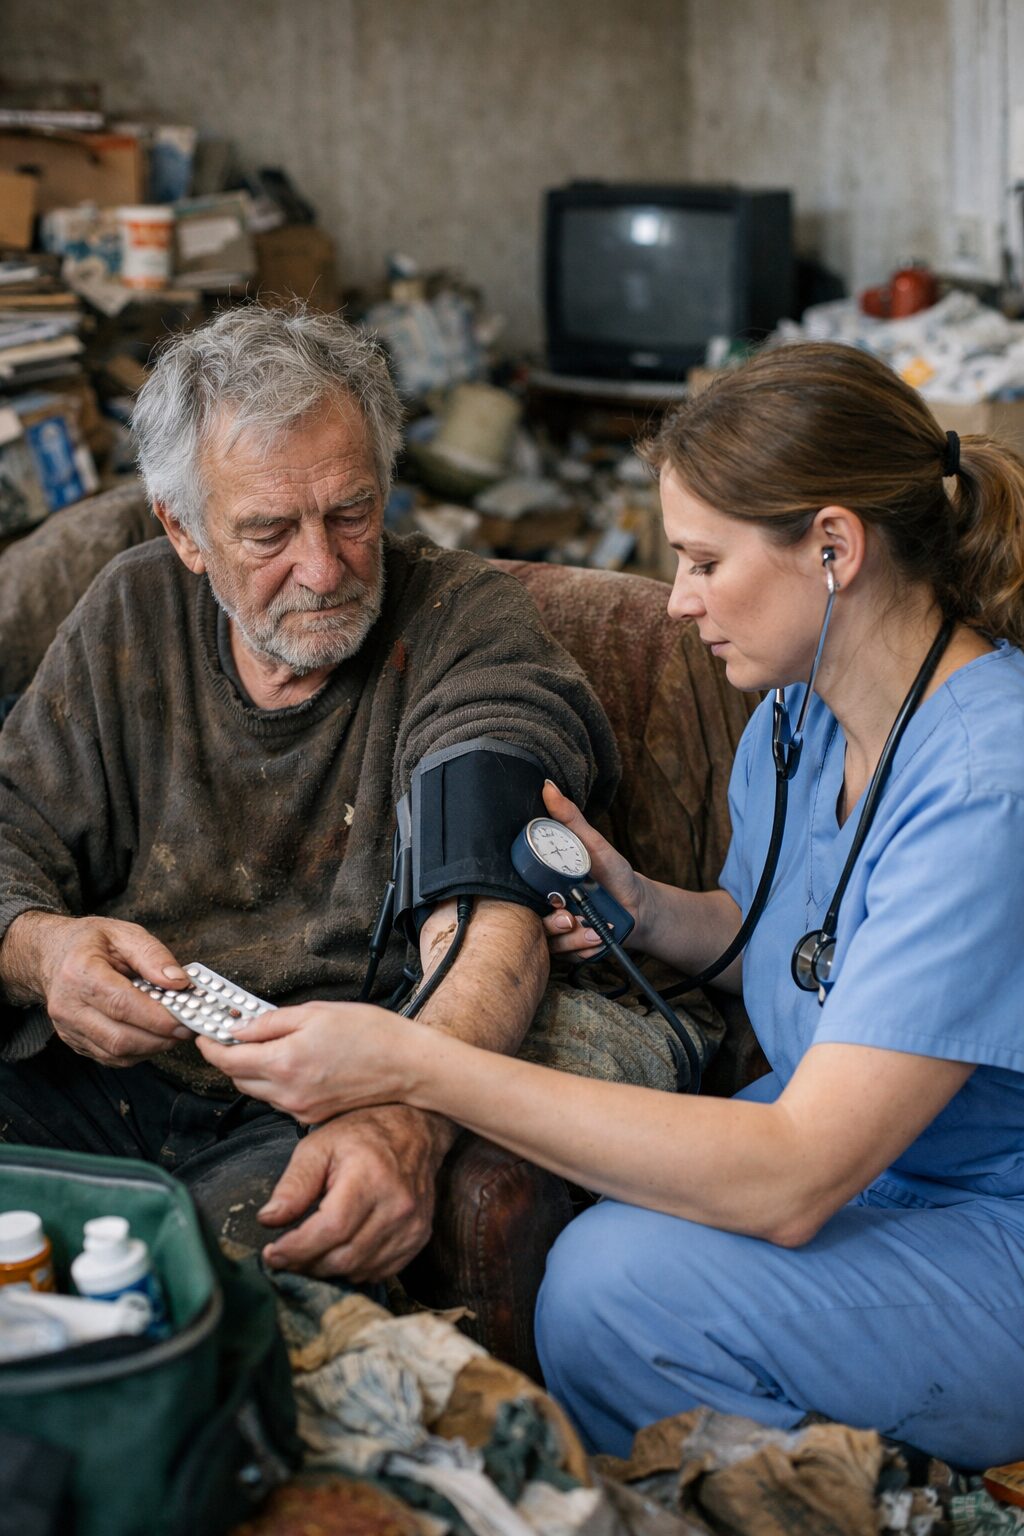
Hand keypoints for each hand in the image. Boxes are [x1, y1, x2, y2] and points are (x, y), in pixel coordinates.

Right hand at [3, 912, 189, 1066]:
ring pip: (116, 1053)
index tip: (188, 1018)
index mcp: (80, 973)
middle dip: (160, 1038)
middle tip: (188, 1028)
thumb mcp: (123, 933)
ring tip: (174, 1031)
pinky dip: (137, 1052)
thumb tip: (178, 982)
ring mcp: (68, 1028)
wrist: (52, 954)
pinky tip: (152, 1036)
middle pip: (119, 1038)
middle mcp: (68, 1006)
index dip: (158, 1018)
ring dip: (152, 1048)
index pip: (122, 1005)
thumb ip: (153, 955)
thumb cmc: (89, 942)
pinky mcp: (74, 1042)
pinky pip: (110, 1057)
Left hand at [196, 999, 417, 1123]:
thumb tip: (239, 1028)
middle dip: (230, 1057)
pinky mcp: (312, 1117)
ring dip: (254, 1070)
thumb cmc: (370, 1034)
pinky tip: (293, 1062)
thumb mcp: (316, 1012)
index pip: (227, 1059)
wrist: (406, 1066)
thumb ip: (271, 1022)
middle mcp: (287, 1092)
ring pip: (258, 1090)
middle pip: (237, 1078)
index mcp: (284, 1062)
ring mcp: (300, 1109)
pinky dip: (276, 1082)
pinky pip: (280, 1099)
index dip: (209, 1045)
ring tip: (270, 1045)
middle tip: (235, 1034)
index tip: (205, 1034)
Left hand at [255, 1106, 442, 1280]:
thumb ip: (294, 1184)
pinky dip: (352, 1269)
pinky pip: (378, 1271)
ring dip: (326, 1269)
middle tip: (284, 1255)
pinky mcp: (418, 1238)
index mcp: (370, 1177)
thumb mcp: (319, 1147)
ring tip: (308, 1252)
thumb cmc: (363, 1134)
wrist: (415, 1129)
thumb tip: (269, 1219)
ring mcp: (411, 1225)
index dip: (297, 1248)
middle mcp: (397, 1205)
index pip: (331, 1229)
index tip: (272, 1253)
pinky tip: (338, 1250)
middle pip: (343, 1257)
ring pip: (359, 1270)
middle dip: (306, 1263)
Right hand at [540, 781, 648, 956]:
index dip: (530, 899)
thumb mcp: (592, 843)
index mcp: (540, 884)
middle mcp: (542, 909)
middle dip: (553, 924)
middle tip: (572, 917)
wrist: (638, 907)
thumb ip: (569, 818)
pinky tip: (597, 939)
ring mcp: (555, 932)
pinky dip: (583, 949)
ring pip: (549, 942)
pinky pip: (566, 957)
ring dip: (573, 938)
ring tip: (593, 930)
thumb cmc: (614, 873)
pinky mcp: (569, 951)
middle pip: (530, 923)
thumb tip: (548, 786)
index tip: (555, 899)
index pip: (519, 893)